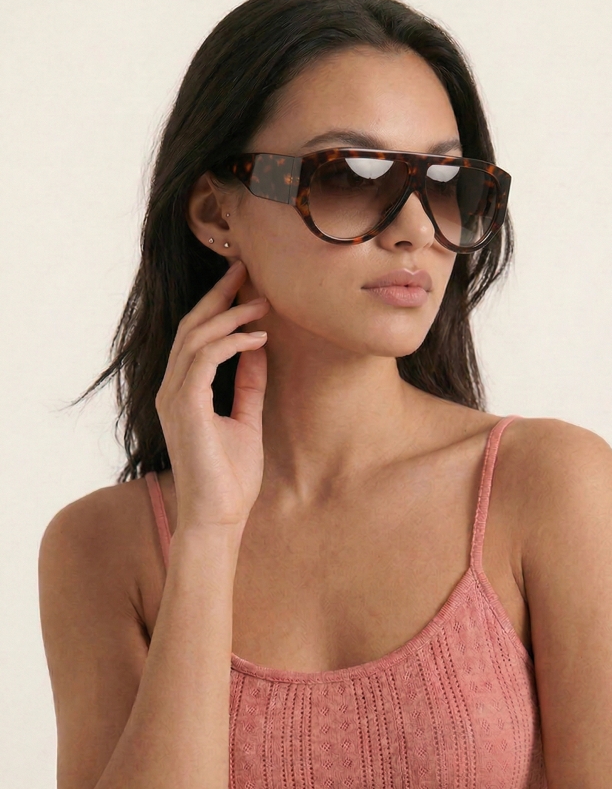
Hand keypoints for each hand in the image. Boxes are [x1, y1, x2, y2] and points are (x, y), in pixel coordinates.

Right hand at [155, 260, 269, 529]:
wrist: (219, 518)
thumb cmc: (230, 478)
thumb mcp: (246, 420)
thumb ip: (248, 384)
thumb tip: (259, 348)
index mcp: (183, 392)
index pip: (195, 337)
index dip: (217, 306)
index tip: (244, 284)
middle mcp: (172, 390)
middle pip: (191, 327)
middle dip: (218, 296)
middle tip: (246, 270)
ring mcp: (174, 397)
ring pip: (195, 338)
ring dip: (230, 315)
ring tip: (262, 303)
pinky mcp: (185, 407)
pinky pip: (204, 360)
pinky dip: (231, 343)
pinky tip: (258, 339)